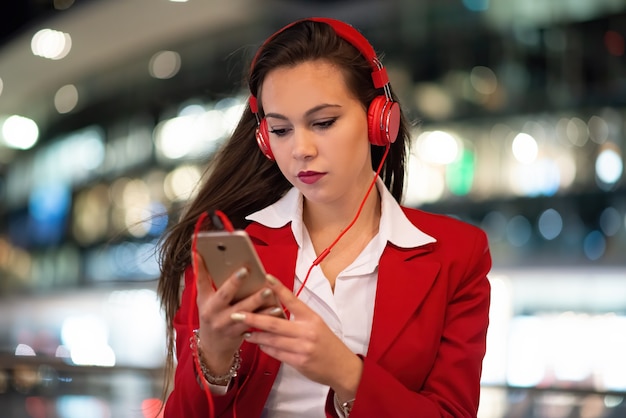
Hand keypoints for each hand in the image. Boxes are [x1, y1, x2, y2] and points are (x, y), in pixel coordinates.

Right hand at [192, 251, 280, 373]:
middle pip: (224, 295)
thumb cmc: (211, 317)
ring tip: (269, 291)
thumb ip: (203, 279)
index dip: (204, 269)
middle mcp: (213, 312)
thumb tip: (197, 253)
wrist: (212, 348)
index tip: (212, 256)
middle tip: (247, 270)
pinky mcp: (239, 333)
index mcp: (206, 301)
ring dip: (256, 301)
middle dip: (235, 283)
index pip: (204, 282)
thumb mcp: (203, 299)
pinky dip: (265, 315)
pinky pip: (254, 323)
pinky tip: (277, 309)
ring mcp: (226, 324)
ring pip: (242, 311)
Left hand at [232, 275, 362, 397]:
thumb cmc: (327, 343)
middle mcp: (307, 331)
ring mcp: (303, 347)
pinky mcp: (299, 362)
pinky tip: (259, 343)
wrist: (342, 367)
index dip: (279, 288)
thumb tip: (275, 307)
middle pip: (275, 323)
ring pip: (272, 340)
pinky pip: (277, 353)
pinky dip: (266, 348)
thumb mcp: (316, 325)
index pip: (292, 300)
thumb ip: (298, 317)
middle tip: (237, 313)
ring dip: (256, 335)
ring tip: (244, 330)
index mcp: (311, 318)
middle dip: (254, 318)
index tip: (266, 277)